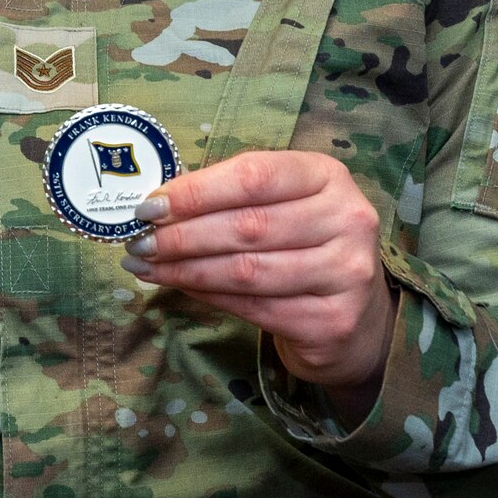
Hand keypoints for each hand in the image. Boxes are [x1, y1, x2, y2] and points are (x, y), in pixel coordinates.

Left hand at [123, 149, 396, 410]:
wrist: (359, 315)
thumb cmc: (305, 245)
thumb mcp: (283, 204)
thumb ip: (234, 198)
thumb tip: (159, 205)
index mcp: (327, 176)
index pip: (254, 177)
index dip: (196, 192)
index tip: (149, 206)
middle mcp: (347, 220)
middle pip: (247, 226)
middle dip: (182, 236)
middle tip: (138, 243)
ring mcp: (346, 273)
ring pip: (247, 271)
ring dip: (186, 270)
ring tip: (146, 268)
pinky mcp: (333, 321)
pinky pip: (255, 307)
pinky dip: (208, 296)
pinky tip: (179, 288)